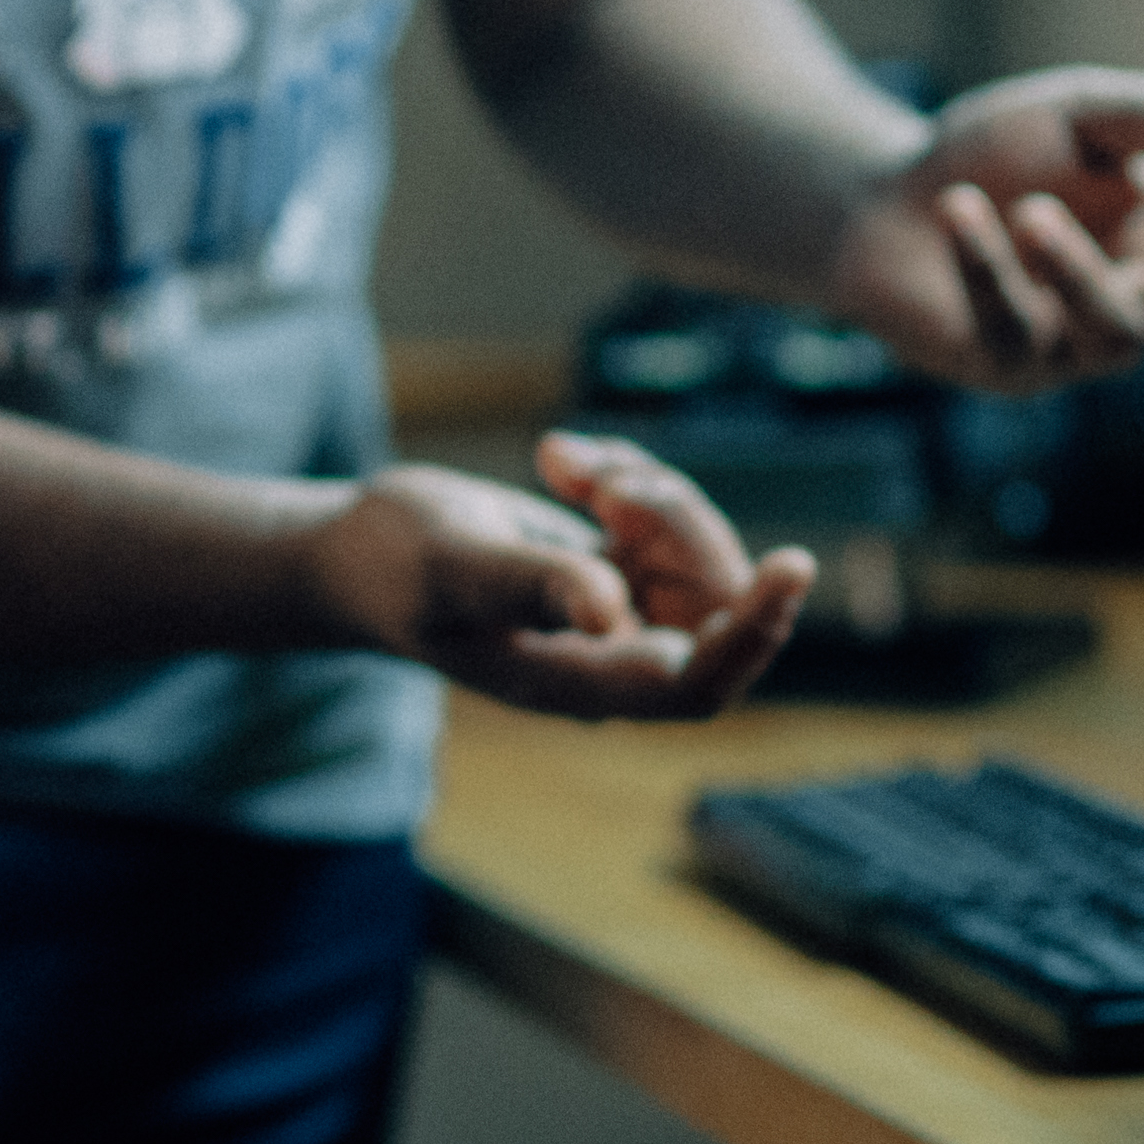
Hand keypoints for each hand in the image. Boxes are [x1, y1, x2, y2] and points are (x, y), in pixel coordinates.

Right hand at [300, 439, 808, 720]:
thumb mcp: (460, 566)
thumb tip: (612, 617)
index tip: (790, 564)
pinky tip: (561, 459)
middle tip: (614, 483)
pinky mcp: (610, 569)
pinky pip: (659, 521)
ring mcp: (615, 614)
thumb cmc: (393, 565)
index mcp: (579, 685)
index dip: (752, 633)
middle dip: (680, 530)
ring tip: (574, 464)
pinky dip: (626, 476)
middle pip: (708, 603)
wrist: (354, 549)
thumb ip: (537, 587)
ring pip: (691, 553)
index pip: (697, 683)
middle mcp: (609, 659)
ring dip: (649, 493)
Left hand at [818, 70, 1143, 392]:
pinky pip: (1018, 324)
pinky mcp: (1010, 368)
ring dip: (1070, 265)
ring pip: (1109, 327)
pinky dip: (988, 263)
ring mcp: (1077, 345)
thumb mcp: (1068, 108)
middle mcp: (1139, 296)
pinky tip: (956, 214)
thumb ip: (1137, 112)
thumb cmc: (989, 151)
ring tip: (1026, 210)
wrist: (880, 198)